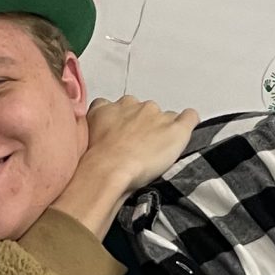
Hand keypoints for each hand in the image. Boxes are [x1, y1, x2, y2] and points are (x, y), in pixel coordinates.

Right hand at [53, 95, 198, 239]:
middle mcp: (137, 106)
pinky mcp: (177, 130)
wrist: (109, 169)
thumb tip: (98, 117)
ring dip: (162, 128)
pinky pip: (189, 117)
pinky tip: (186, 128)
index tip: (123, 137)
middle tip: (138, 147)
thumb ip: (94, 116)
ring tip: (157, 148)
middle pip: (145, 111)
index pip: (123, 107)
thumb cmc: (93, 155)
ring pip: (165, 116)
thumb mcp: (84, 127)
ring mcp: (158, 116)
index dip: (125, 121)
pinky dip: (189, 121)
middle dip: (144, 125)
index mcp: (114, 105)